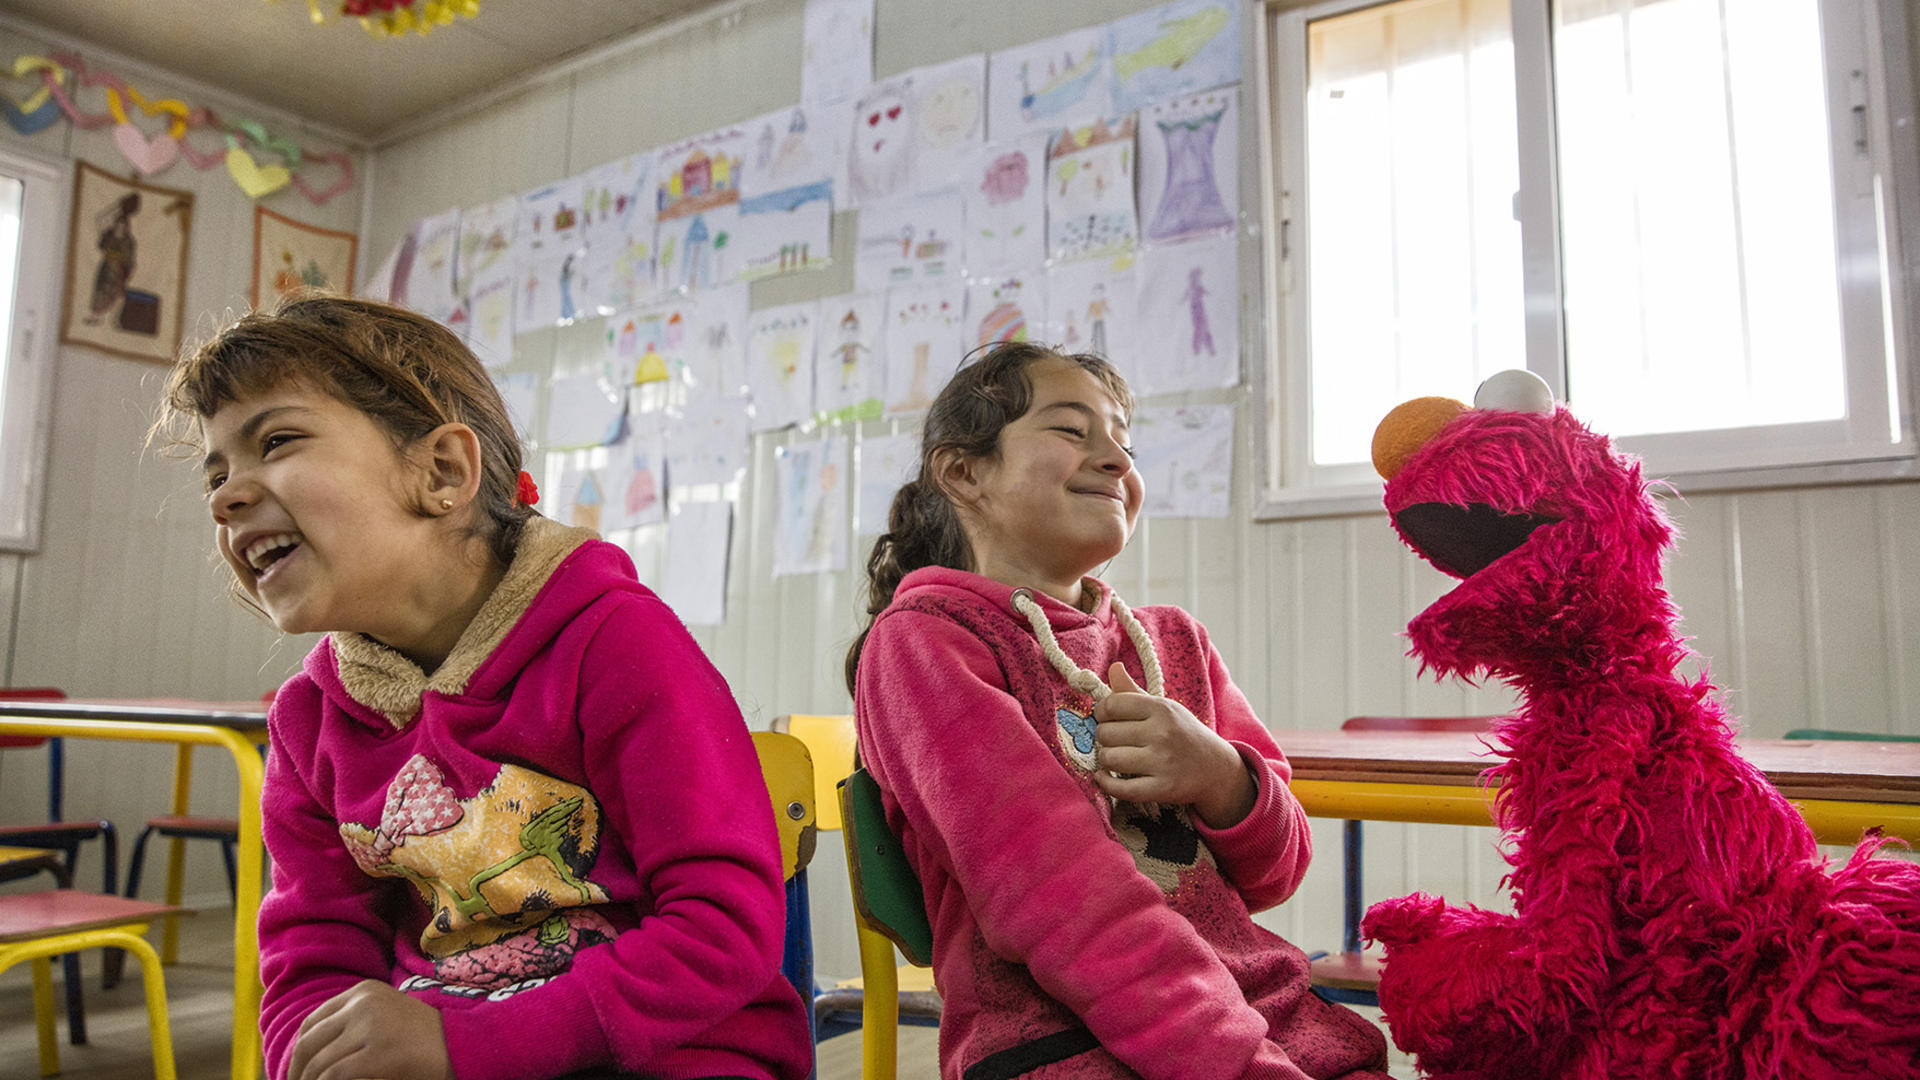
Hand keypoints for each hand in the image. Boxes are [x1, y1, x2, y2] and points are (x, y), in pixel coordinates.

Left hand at [289, 979, 454, 1079]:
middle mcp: (363, 1003)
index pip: (313, 1022)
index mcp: (363, 991)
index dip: (298, 1052)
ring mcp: (370, 1026)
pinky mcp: (377, 1052)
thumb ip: (353, 1024)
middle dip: (297, 1072)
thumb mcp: (386, 1018)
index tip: (296, 1074)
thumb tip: (310, 1053)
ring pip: (319, 1063)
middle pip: (310, 1043)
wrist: (464, 1045)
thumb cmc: (425, 1039)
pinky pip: (335, 1075)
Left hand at [1091, 663, 1256, 828]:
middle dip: (1102, 738)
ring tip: (1113, 758)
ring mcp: (1163, 762)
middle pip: (1106, 733)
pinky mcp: (1163, 788)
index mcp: (1162, 708)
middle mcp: (1163, 733)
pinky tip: (1104, 777)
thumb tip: (1113, 667)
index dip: (1101, 712)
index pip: (1112, 704)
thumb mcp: (1165, 708)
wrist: (1217, 768)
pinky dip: (1106, 783)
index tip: (1106, 719)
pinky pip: (1121, 788)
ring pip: (1110, 759)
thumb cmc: (1184, 734)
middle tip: (1113, 741)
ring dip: (1105, 760)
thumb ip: (1134, 691)